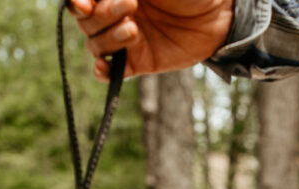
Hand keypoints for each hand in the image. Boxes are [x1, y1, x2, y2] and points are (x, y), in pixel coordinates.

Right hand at [66, 0, 233, 80]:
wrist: (220, 14)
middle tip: (131, 4)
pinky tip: (104, 67)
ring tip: (134, 30)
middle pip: (86, 21)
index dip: (77, 2)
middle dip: (103, 14)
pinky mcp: (137, 61)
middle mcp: (115, 12)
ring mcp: (125, 37)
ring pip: (95, 44)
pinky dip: (102, 71)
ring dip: (108, 38)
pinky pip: (109, 72)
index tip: (85, 4)